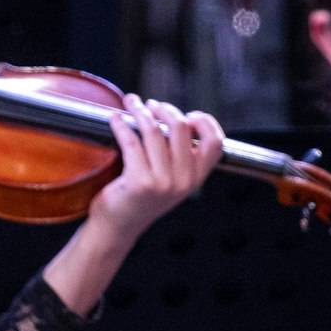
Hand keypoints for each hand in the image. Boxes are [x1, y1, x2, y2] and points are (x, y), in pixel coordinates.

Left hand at [85, 95, 224, 245]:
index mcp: (196, 178)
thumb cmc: (141, 197)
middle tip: (150, 106)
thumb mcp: (170, 180)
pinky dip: (121, 124)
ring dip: (139, 110)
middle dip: (163, 109)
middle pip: (181, 127)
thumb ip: (179, 155)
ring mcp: (162, 182)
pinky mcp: (139, 182)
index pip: (215, 143)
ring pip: (154, 130)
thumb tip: (171, 115)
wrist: (118, 227)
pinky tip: (114, 119)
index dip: (204, 122)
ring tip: (131, 103)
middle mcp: (183, 181)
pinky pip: (131, 141)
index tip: (187, 114)